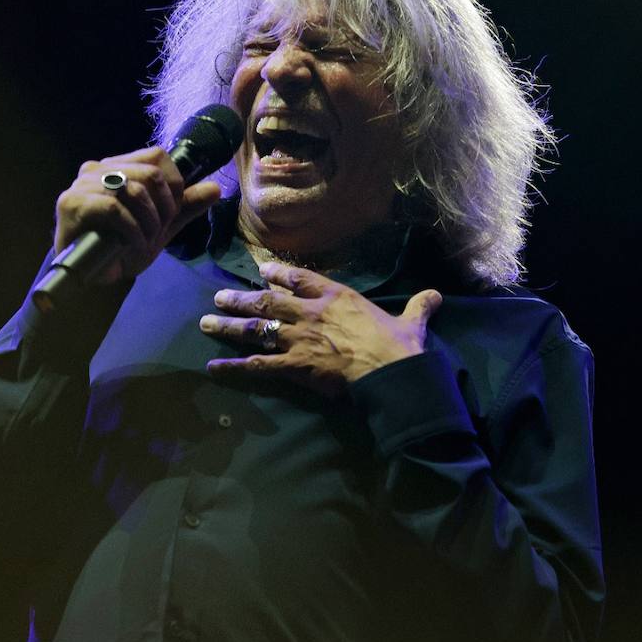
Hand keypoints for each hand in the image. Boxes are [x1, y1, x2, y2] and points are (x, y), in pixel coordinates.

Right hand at [54, 146, 222, 283]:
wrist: (90, 277)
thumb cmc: (119, 248)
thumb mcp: (159, 226)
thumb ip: (184, 207)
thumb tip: (216, 188)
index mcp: (117, 166)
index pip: (157, 156)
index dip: (173, 185)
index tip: (171, 214)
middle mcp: (97, 169)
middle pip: (150, 173)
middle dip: (164, 208)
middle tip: (158, 231)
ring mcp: (82, 184)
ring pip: (134, 189)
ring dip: (149, 222)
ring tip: (145, 241)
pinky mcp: (71, 203)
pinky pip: (114, 208)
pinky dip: (131, 230)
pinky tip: (131, 245)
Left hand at [200, 262, 442, 396]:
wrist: (392, 370)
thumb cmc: (401, 346)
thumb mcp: (411, 321)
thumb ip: (418, 307)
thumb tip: (436, 296)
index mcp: (336, 297)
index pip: (300, 279)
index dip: (278, 274)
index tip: (261, 271)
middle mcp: (310, 312)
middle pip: (267, 302)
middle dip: (241, 299)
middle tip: (218, 296)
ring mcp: (299, 338)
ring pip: (255, 328)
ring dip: (229, 325)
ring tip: (206, 322)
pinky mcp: (294, 365)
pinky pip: (257, 365)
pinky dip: (234, 367)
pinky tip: (213, 369)